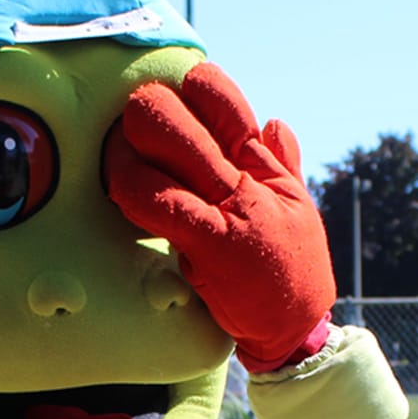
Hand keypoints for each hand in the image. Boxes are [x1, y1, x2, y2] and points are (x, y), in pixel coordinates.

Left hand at [105, 62, 335, 371]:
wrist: (298, 327)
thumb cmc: (291, 268)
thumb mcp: (297, 207)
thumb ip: (282, 163)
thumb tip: (275, 122)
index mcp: (261, 161)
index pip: (215, 91)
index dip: (180, 93)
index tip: (164, 119)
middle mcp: (244, 174)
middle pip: (178, 104)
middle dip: (142, 112)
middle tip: (128, 140)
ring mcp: (227, 206)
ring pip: (161, 139)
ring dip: (125, 146)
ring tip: (119, 167)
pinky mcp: (210, 243)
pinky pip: (156, 199)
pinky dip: (130, 188)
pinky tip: (122, 193)